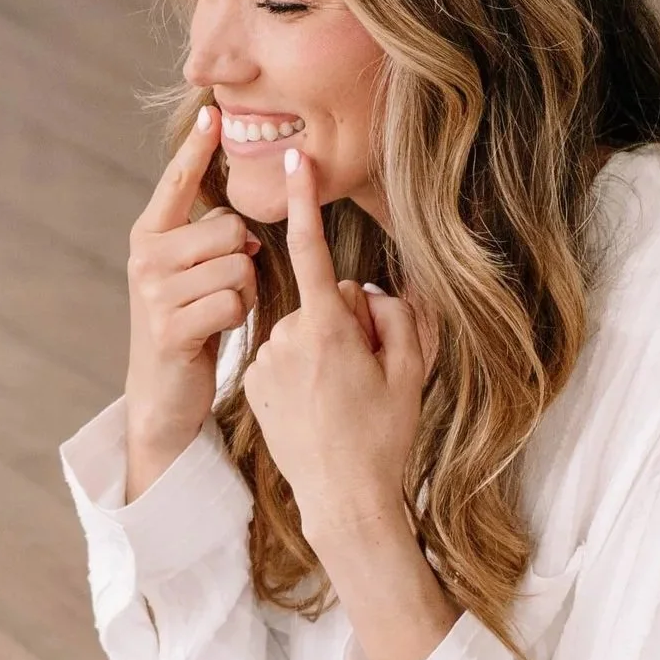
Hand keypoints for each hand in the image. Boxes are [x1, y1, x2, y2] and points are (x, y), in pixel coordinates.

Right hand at [124, 104, 259, 493]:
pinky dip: (238, 316)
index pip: (177, 182)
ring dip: (245, 291)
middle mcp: (145, 257)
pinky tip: (217, 330)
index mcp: (148, 236)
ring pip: (237, 265)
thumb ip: (206, 237)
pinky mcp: (171, 327)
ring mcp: (154, 293)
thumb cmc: (188, 323)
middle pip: (229, 228)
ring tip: (221, 309)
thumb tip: (243, 220)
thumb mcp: (188, 272)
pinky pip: (232, 301)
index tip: (213, 114)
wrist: (162, 392)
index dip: (196, 149)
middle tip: (224, 286)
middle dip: (244, 258)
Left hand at [239, 147, 434, 555]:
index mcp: (328, 329)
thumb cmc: (383, 435)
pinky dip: (299, 370)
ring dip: (322, 349)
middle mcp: (288, 338)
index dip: (305, 204)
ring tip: (340, 396)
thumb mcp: (410, 369)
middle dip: (345, 322)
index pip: (314, 252)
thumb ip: (395, 314)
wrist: (341, 498)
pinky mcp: (248, 383)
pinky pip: (280, 356)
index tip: (293, 162)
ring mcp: (263, 362)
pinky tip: (314, 406)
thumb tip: (368, 291)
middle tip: (366, 373)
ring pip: (301, 329)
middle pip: (323, 301)